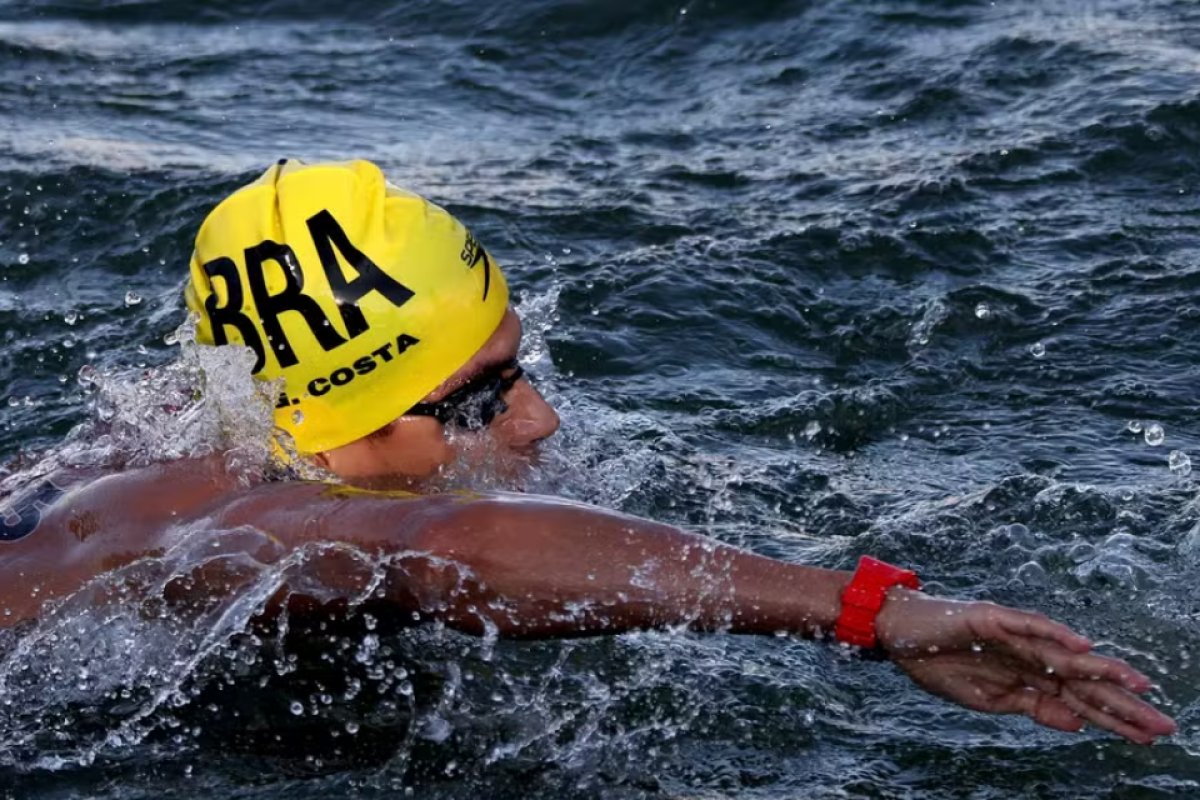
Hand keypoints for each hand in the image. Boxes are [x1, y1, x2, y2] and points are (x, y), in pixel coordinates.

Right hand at [874, 590, 1176, 743]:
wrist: (896, 633)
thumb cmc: (937, 662)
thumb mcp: (987, 700)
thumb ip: (1032, 707)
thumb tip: (1077, 723)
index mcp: (1028, 675)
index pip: (1080, 699)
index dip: (1114, 718)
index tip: (1148, 737)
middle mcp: (1029, 653)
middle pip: (1083, 680)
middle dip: (1122, 702)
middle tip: (1162, 723)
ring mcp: (1013, 634)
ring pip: (1065, 654)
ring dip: (1102, 668)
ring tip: (1139, 684)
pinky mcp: (992, 618)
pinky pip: (1028, 625)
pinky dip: (1054, 634)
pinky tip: (1082, 645)